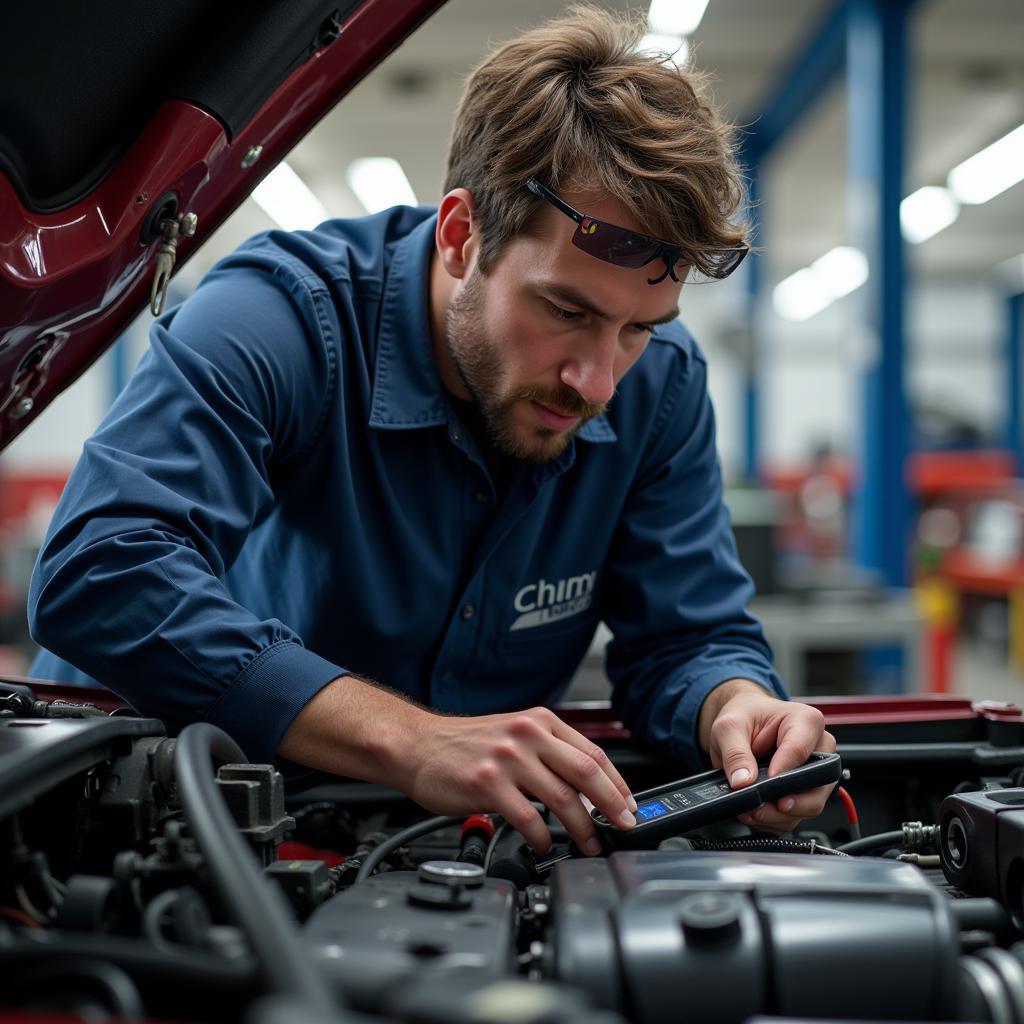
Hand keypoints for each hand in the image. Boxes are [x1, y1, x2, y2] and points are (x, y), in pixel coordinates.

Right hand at [279, 679, 636, 855]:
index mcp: (539, 721)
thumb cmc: (466, 745)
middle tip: (624, 826)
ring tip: (588, 844)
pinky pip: (528, 818)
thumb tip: (590, 787)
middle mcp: (527, 735)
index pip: (592, 752)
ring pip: (562, 798)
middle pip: (586, 772)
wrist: (418, 746)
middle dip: (613, 805)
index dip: (617, 783)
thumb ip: (549, 753)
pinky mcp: (487, 783)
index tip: (629, 805)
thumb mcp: (514, 733)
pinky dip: (542, 837)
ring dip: (582, 828)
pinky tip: (543, 845)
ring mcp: (507, 758)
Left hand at [698, 679, 835, 832]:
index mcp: (806, 721)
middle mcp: (819, 749)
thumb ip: (735, 752)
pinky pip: (796, 816)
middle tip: (760, 806)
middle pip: (816, 785)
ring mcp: (815, 774)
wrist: (745, 724)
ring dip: (778, 816)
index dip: (783, 771)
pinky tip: (756, 813)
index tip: (766, 782)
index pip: (800, 750)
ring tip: (752, 811)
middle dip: (787, 802)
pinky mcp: (805, 793)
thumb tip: (743, 781)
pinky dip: (775, 820)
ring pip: (809, 806)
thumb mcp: (729, 727)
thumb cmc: (746, 717)